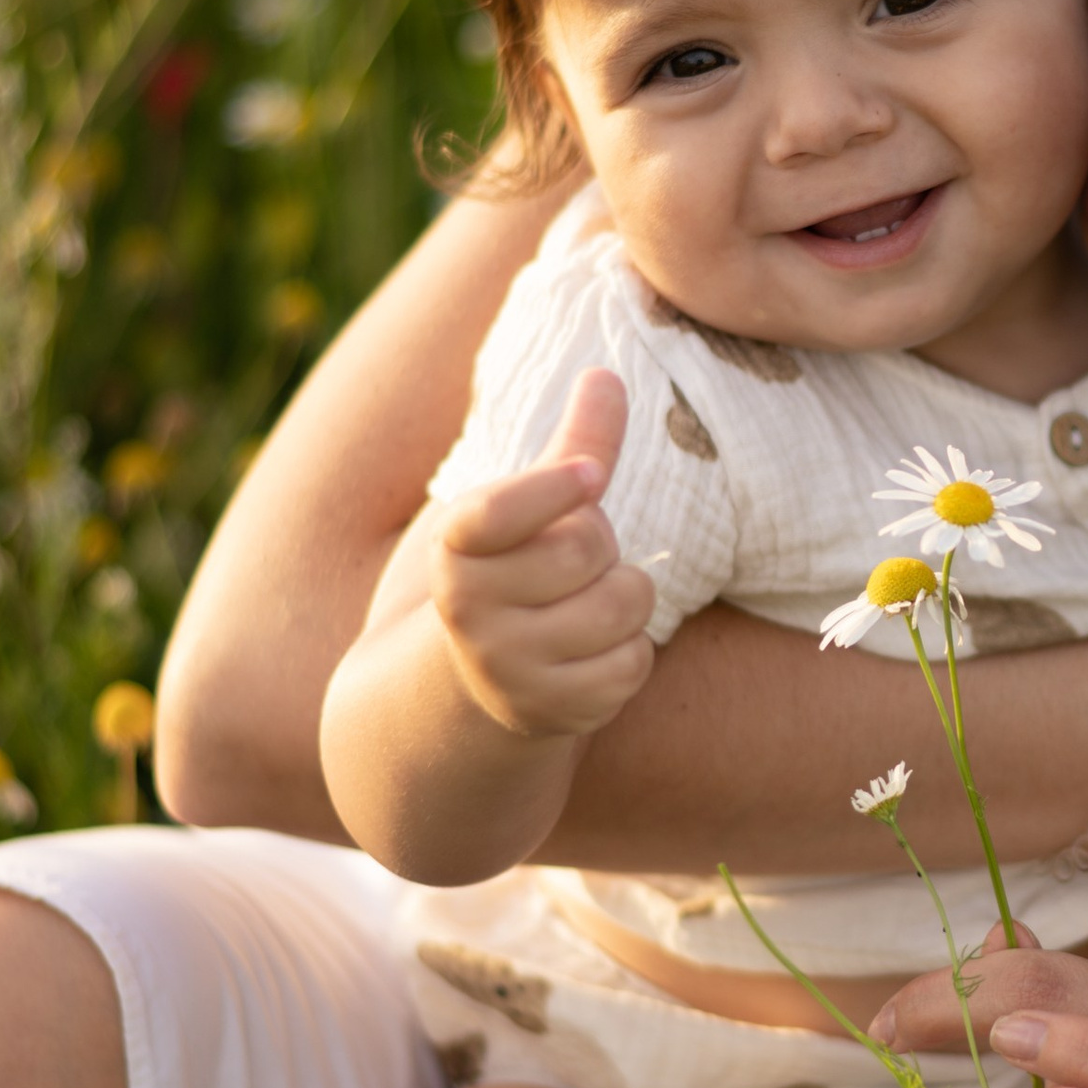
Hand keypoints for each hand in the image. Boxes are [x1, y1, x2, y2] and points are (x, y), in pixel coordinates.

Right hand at [431, 369, 657, 739]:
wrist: (473, 685)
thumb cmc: (512, 575)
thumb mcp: (523, 513)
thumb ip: (570, 446)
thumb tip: (607, 375)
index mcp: (452, 550)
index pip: (499, 509)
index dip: (554, 486)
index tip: (592, 475)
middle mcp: (469, 612)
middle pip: (586, 545)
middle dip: (601, 542)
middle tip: (576, 559)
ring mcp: (508, 668)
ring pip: (622, 603)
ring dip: (627, 595)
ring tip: (590, 601)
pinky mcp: (552, 713)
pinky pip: (634, 662)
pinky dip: (632, 650)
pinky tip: (595, 650)